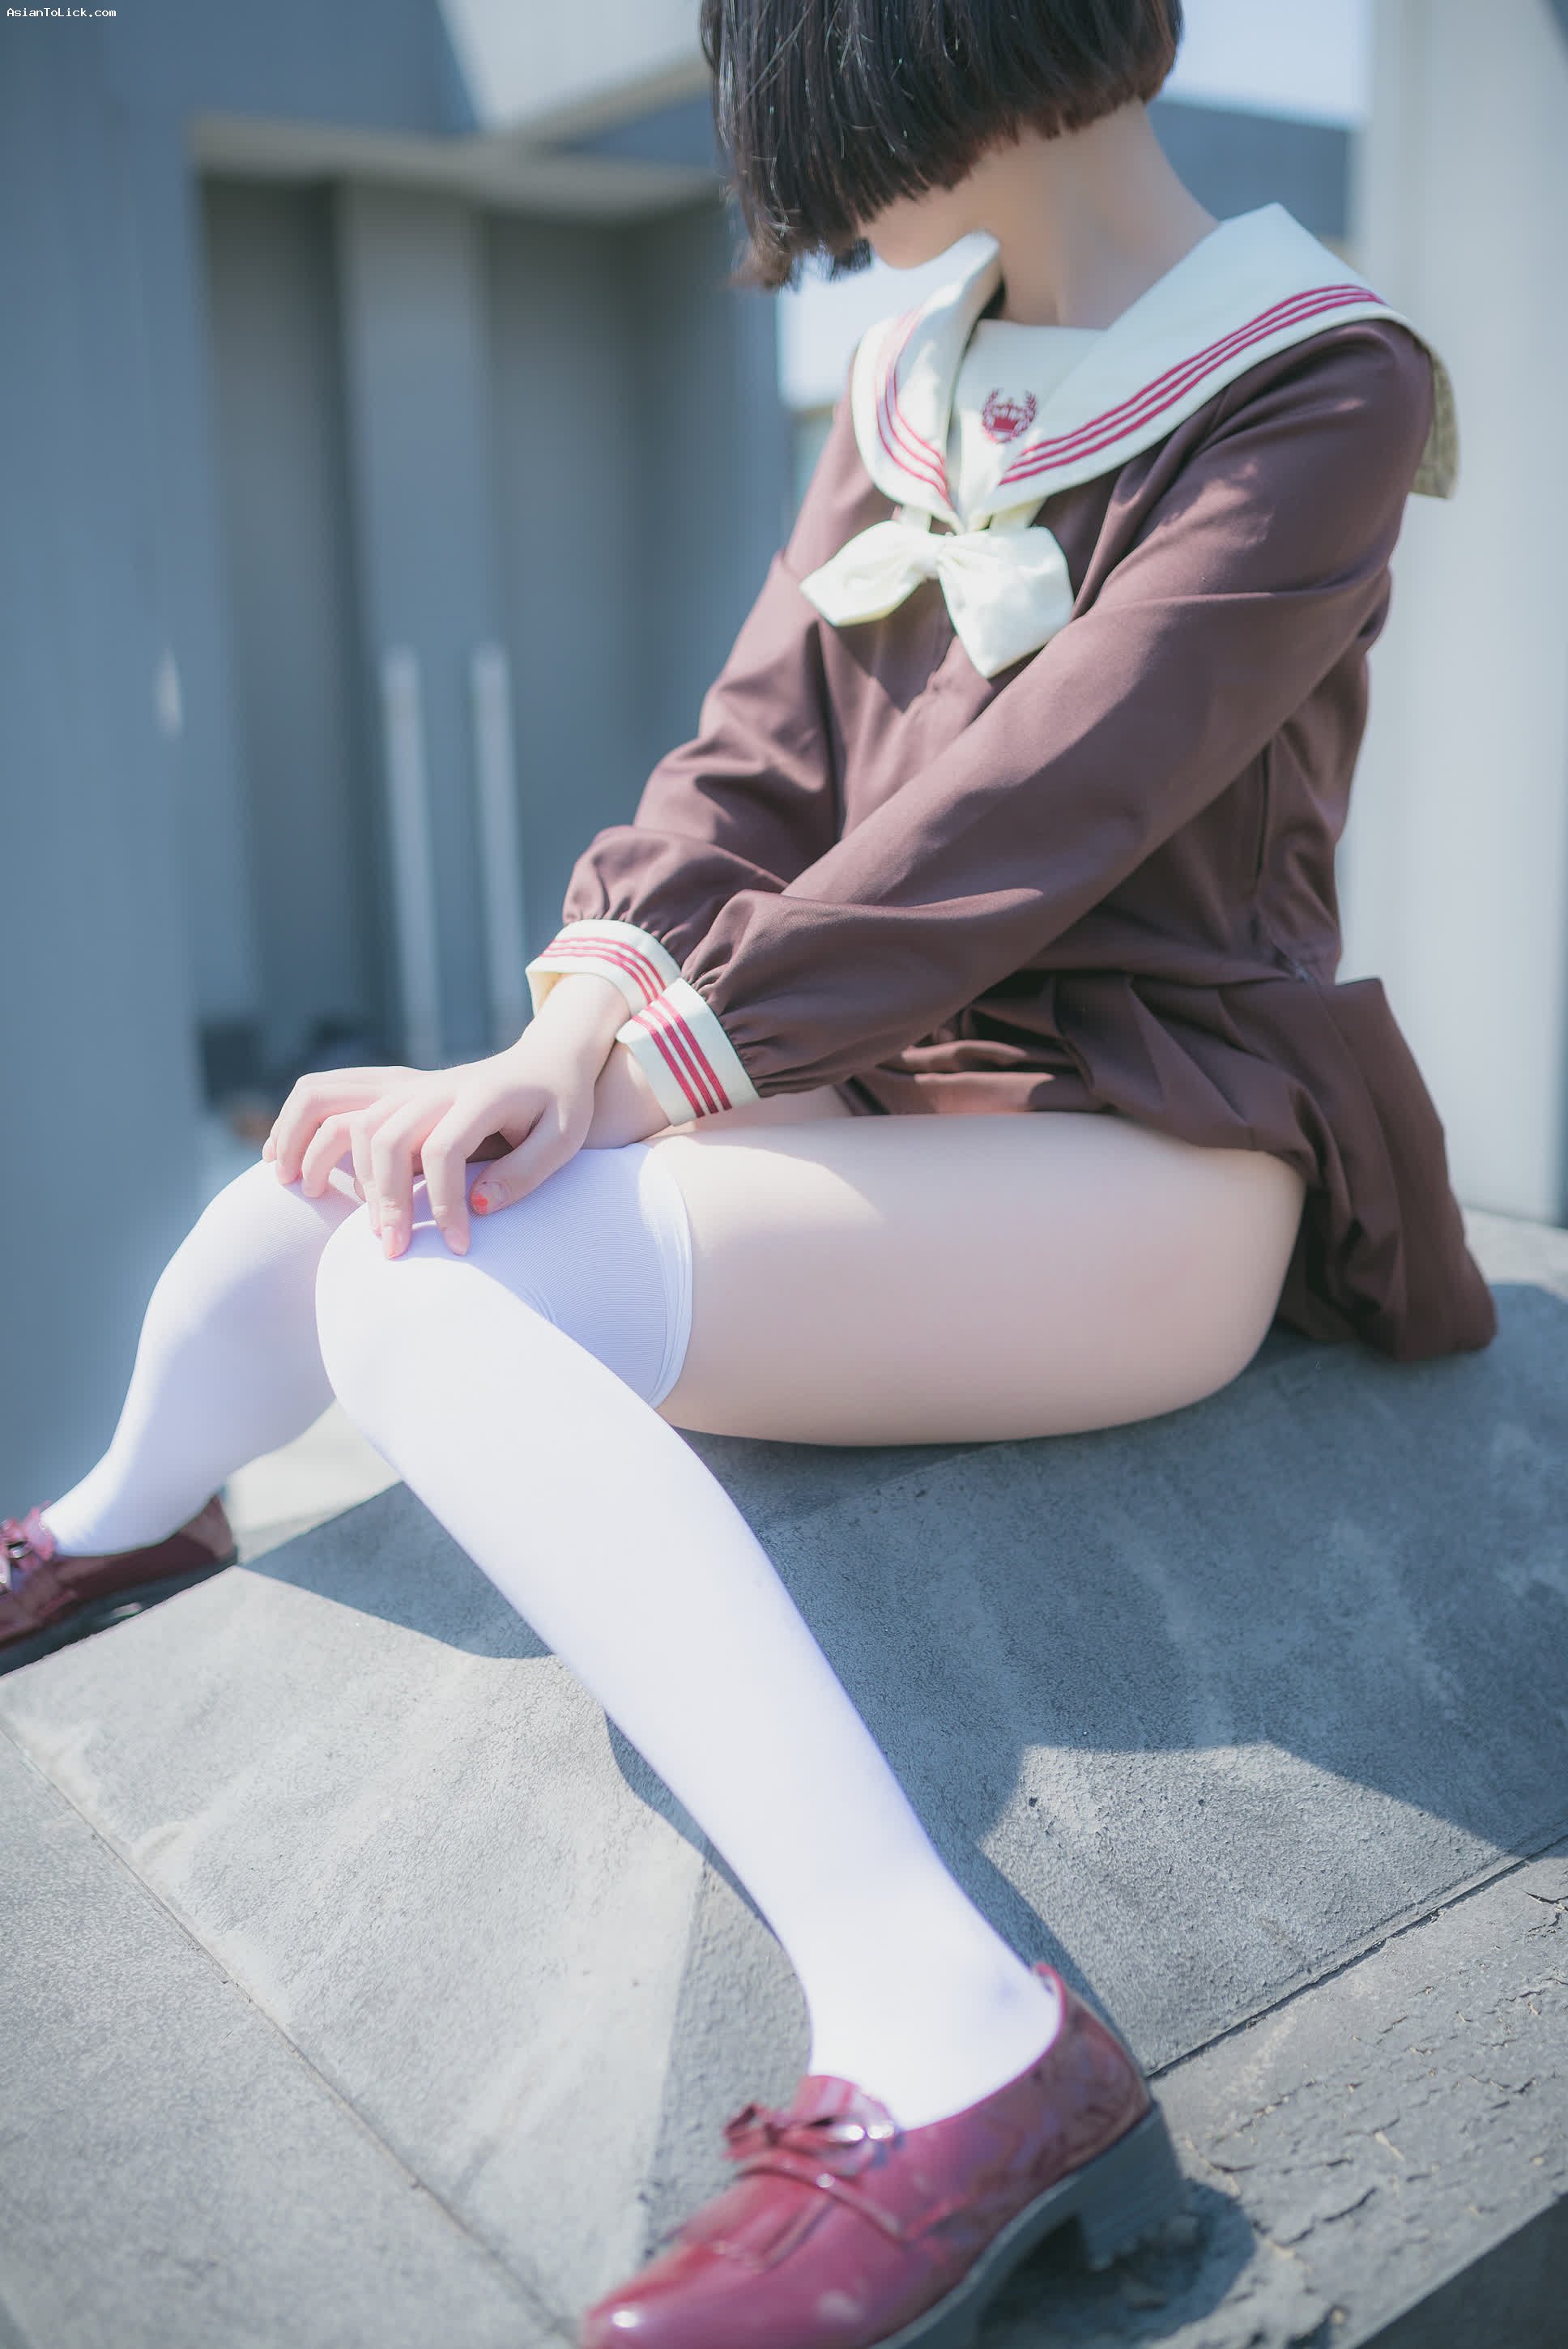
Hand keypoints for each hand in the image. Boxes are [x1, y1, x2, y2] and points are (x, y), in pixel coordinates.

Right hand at [266, 974, 632, 1255]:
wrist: (546, 1062)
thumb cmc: (560, 1108)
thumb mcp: (564, 1140)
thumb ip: (526, 1172)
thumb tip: (477, 1207)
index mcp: (481, 1095)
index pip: (444, 1148)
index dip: (445, 1202)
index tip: (460, 1246)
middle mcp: (433, 1085)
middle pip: (385, 1135)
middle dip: (381, 1197)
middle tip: (391, 1250)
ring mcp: (405, 1084)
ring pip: (342, 1105)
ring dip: (315, 1148)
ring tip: (302, 1195)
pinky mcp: (389, 1089)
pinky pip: (325, 1092)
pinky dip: (295, 1120)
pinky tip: (282, 1160)